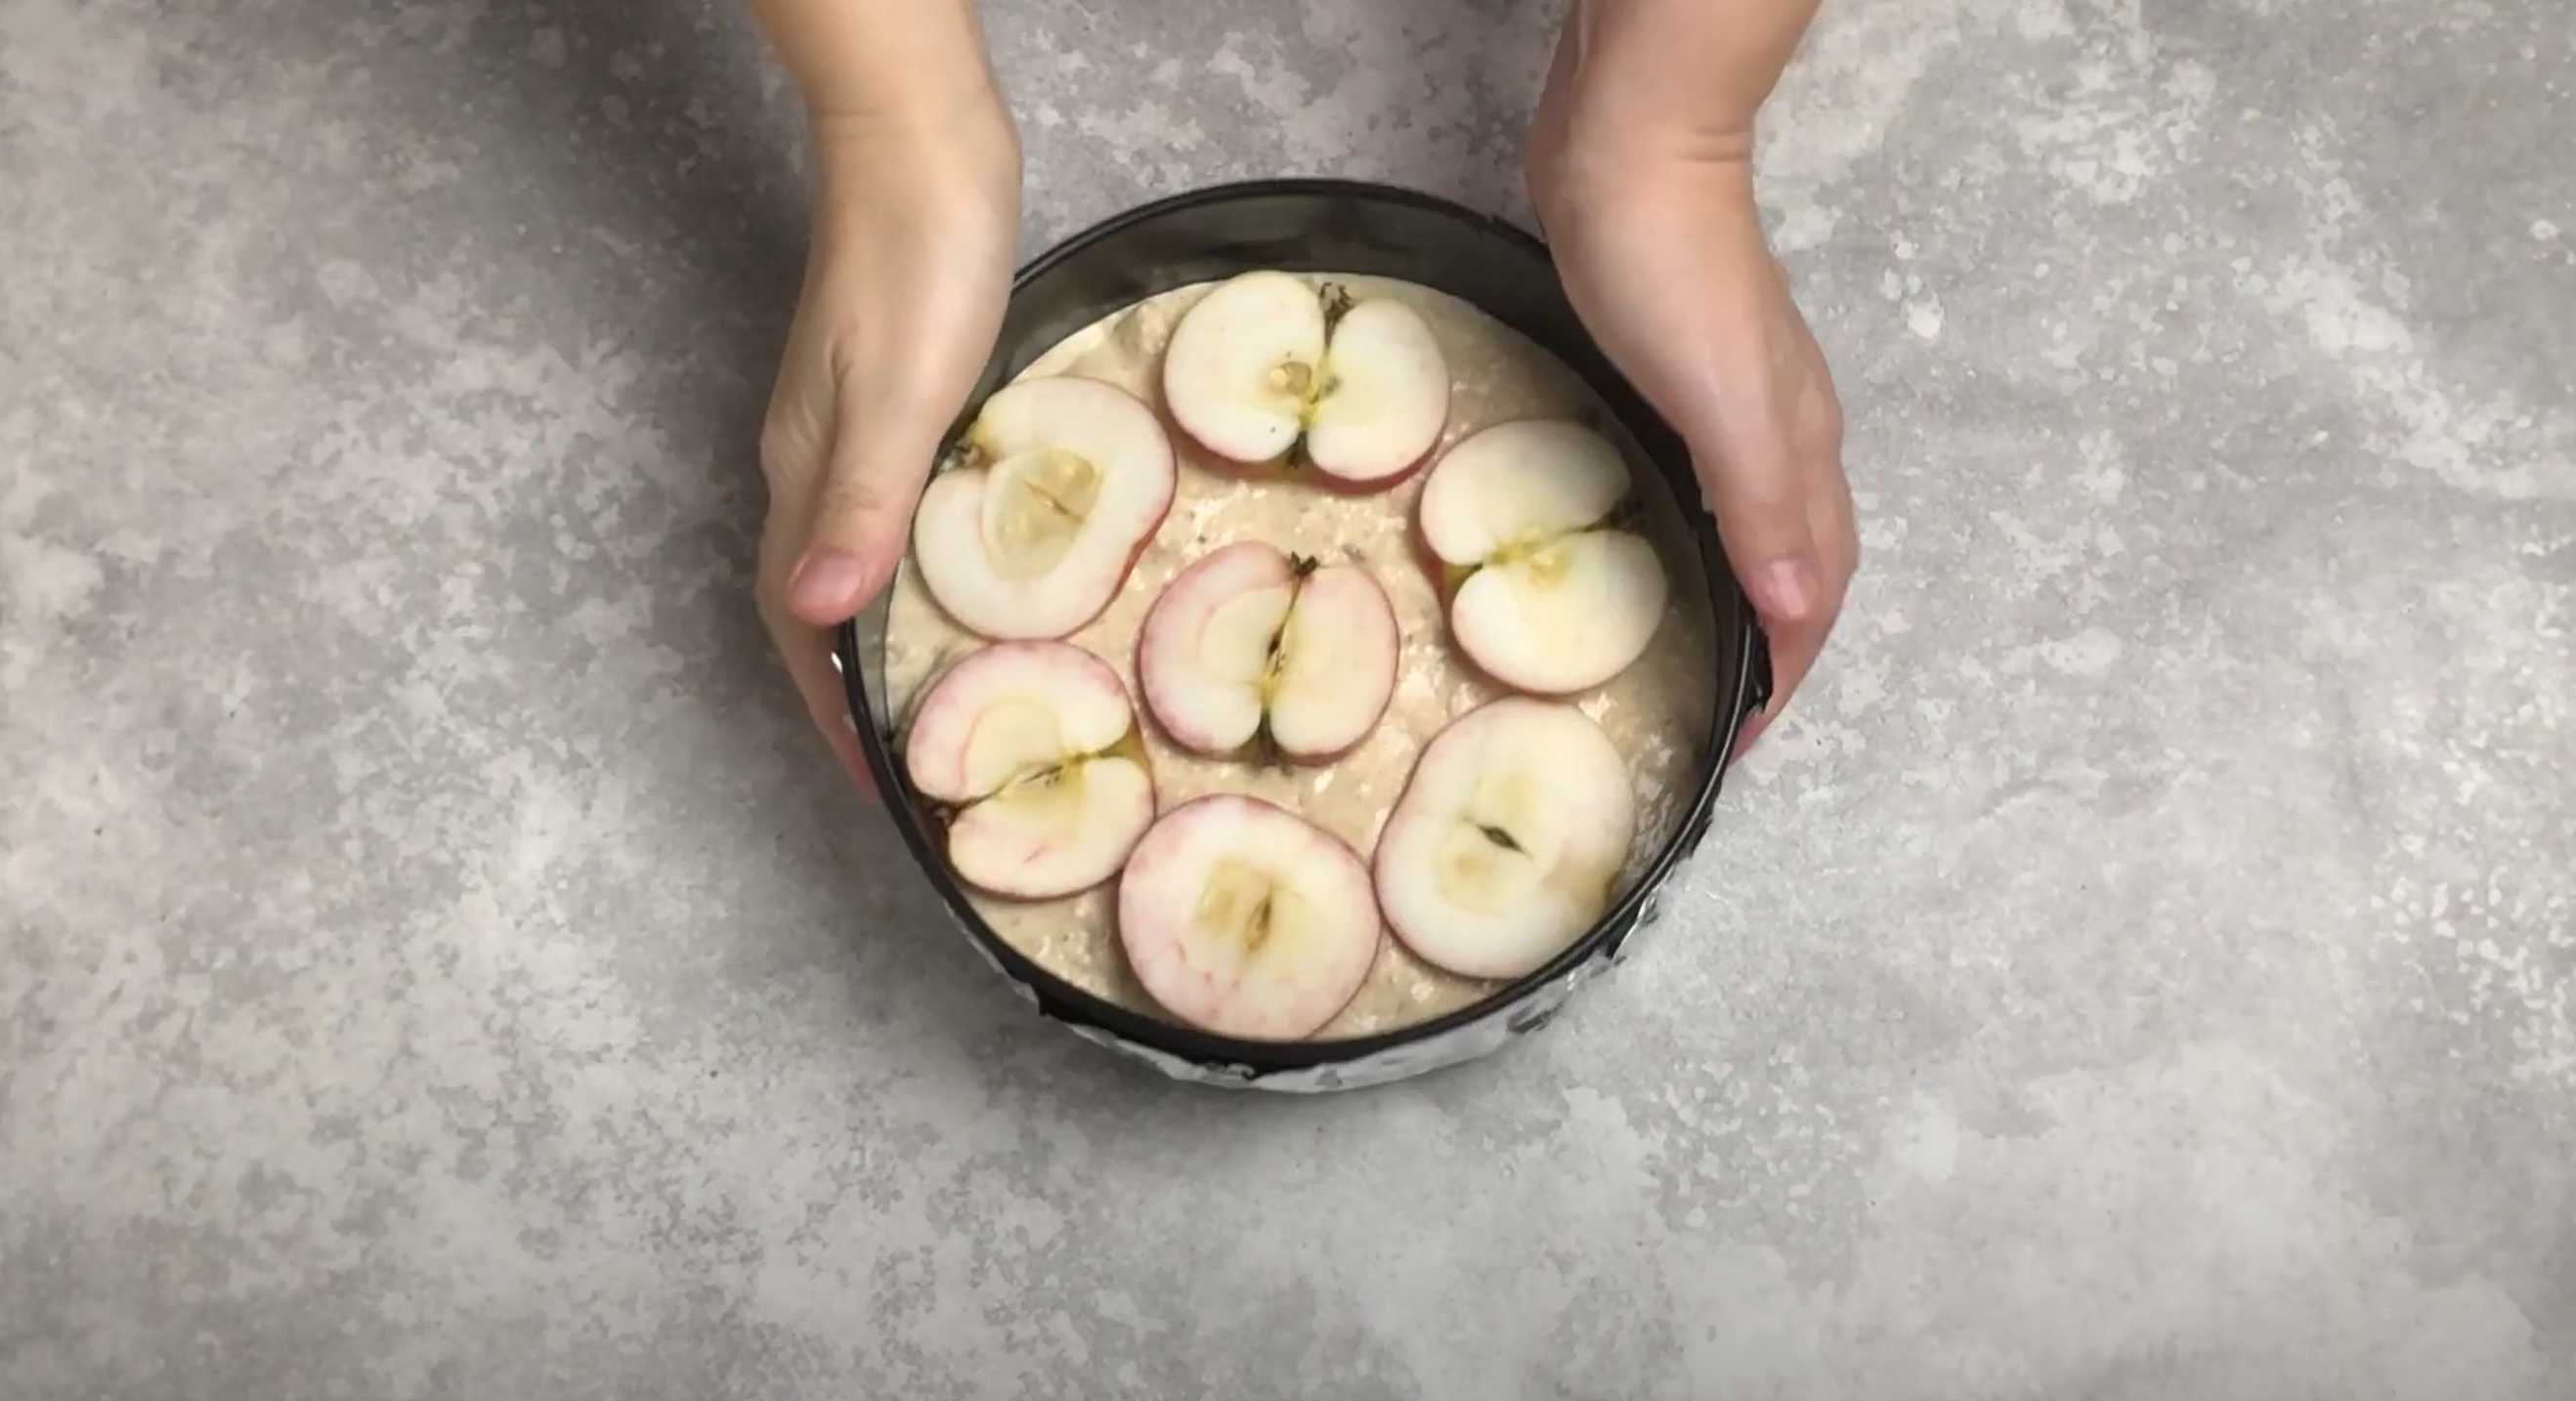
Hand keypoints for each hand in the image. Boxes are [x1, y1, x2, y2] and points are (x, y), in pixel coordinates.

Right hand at [756, 105, 1017, 788]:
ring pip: (846, 564)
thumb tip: (821, 619)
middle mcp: (808, 465)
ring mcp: (840, 431)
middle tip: (905, 766)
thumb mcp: (903, 394)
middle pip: (815, 609)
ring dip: (873, 637)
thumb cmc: (922, 267)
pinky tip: (954, 581)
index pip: (804, 626)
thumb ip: (864, 504)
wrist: (921, 152)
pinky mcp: (881, 399)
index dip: (834, 712)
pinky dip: (906, 572)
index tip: (875, 787)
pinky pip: (881, 517)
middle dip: (847, 695)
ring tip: (928, 699)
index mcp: (806, 476)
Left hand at [1526, 2, 1854, 754]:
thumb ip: (1763, 505)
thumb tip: (1796, 614)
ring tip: (1695, 650)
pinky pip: (1706, 482)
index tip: (1741, 743)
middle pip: (1801, 570)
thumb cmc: (1668, 273)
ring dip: (1741, 594)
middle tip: (1722, 715)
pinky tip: (1654, 536)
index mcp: (1797, 452)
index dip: (1785, 676)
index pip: (1812, 595)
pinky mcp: (1683, 369)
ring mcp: (1737, 401)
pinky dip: (1698, 533)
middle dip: (1776, 650)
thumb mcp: (1721, 401)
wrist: (1630, 156)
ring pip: (1758, 526)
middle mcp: (1783, 436)